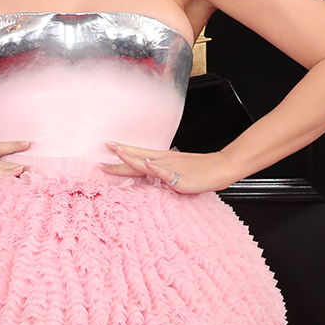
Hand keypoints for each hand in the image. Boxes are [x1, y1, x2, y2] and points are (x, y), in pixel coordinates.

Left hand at [101, 142, 239, 194]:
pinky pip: (165, 172)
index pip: (138, 154)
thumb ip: (161, 173)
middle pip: (137, 158)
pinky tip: (147, 163)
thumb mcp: (176, 170)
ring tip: (118, 152)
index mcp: (162, 159)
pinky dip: (156, 168)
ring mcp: (170, 168)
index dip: (123, 152)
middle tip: (105, 150)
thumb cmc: (200, 170)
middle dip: (119, 155)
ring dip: (131, 157)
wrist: (219, 167)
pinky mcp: (179, 177)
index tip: (108, 147)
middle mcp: (163, 161)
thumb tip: (150, 174)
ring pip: (147, 163)